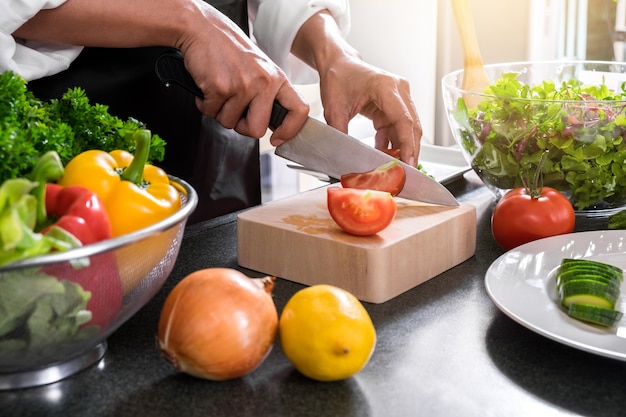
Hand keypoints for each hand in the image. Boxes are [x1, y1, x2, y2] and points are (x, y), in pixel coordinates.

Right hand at [178, 5, 308, 140]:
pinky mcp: (221, 87)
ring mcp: (243, 85)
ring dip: (220, 112)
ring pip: (230, 123)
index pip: (299, 110)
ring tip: (219, 90)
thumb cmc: (228, 50)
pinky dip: (205, 104)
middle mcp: (263, 82)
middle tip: (234, 111)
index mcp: (277, 79)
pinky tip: (208, 86)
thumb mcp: (260, 69)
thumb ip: (268, 94)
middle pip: (257, 130)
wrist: (202, 29)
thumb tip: (272, 124)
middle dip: (241, 126)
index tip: (278, 138)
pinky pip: (211, 113)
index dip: (290, 130)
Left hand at [290, 11, 420, 165]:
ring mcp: (400, 96)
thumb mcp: (334, 109)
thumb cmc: (338, 78)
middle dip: (409, 151)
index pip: (404, 120)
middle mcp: (399, 89)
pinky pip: (398, 128)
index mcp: (386, 87)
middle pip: (412, 126)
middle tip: (404, 173)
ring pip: (407, 129)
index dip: (408, 145)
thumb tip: (346, 159)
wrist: (338, 63)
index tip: (409, 164)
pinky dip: (392, 142)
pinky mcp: (396, 104)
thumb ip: (341, 134)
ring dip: (400, 148)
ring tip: (390, 166)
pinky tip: (382, 152)